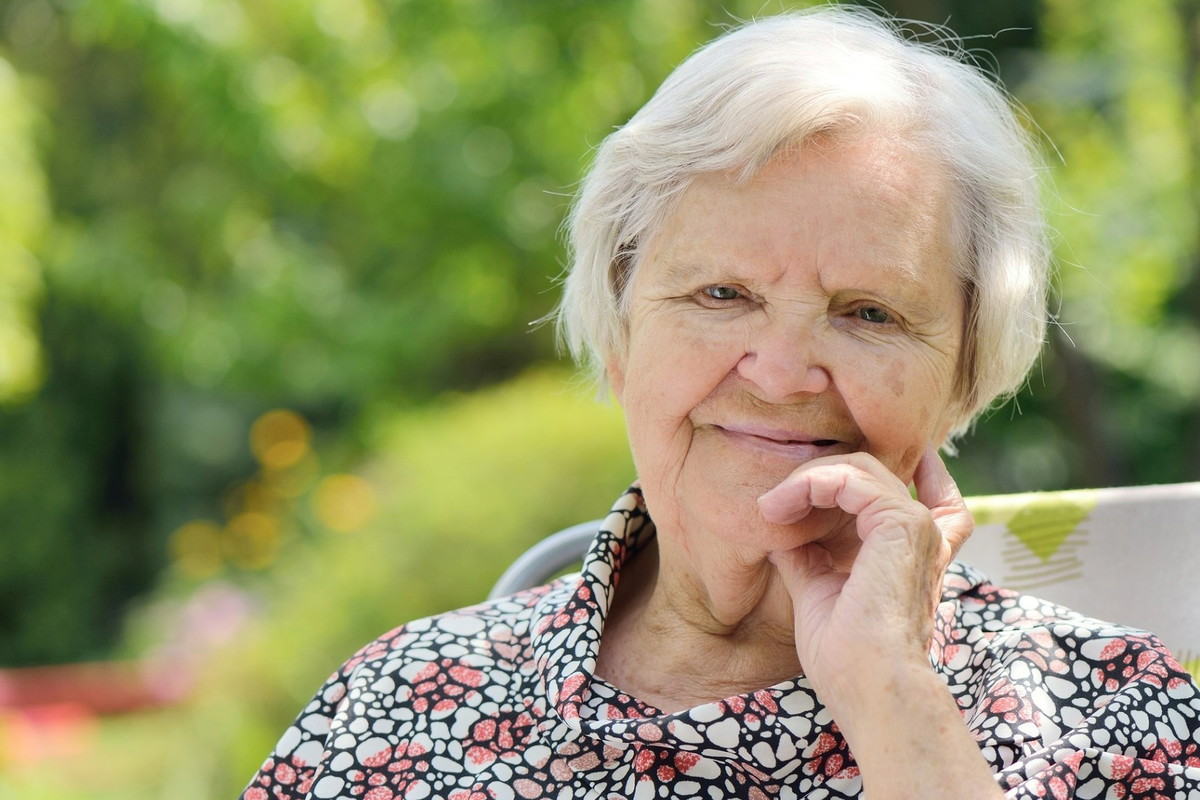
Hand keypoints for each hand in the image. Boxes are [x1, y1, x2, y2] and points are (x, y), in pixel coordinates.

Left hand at [759, 448, 999, 798]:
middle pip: (874, 473)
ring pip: (859, 468)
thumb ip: (807, 559)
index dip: (914, 471)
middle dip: (820, 476)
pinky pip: (848, 478)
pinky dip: (808, 484)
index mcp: (915, 555)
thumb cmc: (847, 659)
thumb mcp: (818, 595)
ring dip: (806, 480)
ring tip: (770, 508)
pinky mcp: (900, 522)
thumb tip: (780, 535)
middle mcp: (924, 536)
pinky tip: (779, 508)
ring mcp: (916, 526)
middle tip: (775, 504)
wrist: (871, 689)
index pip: (936, 498)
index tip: (855, 465)